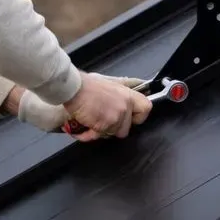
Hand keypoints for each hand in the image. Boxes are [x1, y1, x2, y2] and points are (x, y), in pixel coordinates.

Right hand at [12, 75, 149, 133]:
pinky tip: (82, 128)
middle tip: (102, 119)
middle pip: (126, 128)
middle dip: (113, 127)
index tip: (132, 118)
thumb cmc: (86, 84)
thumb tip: (129, 92)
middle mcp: (124, 106)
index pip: (146, 109)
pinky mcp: (105, 125)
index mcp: (127, 94)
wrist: (73, 88)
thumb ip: (120, 91)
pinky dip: (88, 135)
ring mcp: (116, 116)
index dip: (138, 117)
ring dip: (100, 130)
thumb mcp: (108, 82)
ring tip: (90, 121)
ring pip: (112, 134)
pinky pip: (98, 137)